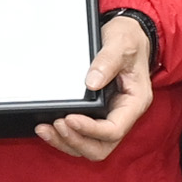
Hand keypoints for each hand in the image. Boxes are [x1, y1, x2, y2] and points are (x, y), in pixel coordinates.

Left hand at [34, 14, 154, 162]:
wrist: (128, 34)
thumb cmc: (128, 40)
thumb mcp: (120, 44)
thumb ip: (107, 61)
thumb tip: (91, 83)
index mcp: (134, 102)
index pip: (115, 129)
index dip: (91, 130)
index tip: (70, 118)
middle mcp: (123, 114)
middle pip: (102, 146)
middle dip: (77, 141)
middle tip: (57, 125)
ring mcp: (109, 116)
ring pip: (89, 145)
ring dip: (67, 142)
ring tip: (46, 129)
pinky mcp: (95, 114)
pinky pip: (81, 135)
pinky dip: (64, 136)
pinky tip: (48, 128)